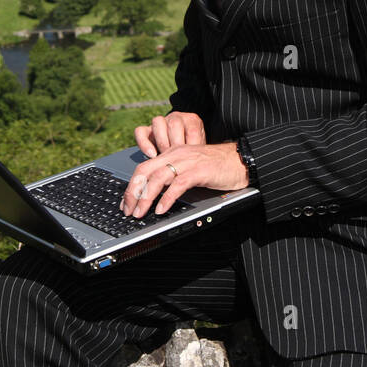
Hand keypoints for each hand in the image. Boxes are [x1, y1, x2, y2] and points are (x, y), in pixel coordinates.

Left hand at [121, 139, 249, 218]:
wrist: (240, 160)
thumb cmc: (217, 167)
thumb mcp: (189, 168)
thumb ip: (174, 176)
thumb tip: (156, 196)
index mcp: (172, 153)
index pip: (144, 167)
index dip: (132, 186)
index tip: (126, 203)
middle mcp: (176, 154)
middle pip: (145, 171)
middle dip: (133, 192)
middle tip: (128, 211)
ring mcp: (188, 162)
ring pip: (158, 178)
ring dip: (146, 197)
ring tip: (141, 213)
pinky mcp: (199, 171)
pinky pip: (178, 184)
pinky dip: (167, 198)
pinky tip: (162, 209)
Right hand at [134, 110, 205, 158]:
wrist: (184, 152)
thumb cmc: (193, 153)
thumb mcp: (199, 150)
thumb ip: (198, 153)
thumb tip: (196, 163)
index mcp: (192, 120)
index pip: (192, 130)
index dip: (191, 147)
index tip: (192, 160)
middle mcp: (176, 118)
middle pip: (174, 124)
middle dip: (176, 145)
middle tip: (178, 159)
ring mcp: (160, 123)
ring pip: (158, 122)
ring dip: (163, 142)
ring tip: (166, 156)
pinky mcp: (146, 130)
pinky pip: (140, 131)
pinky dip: (145, 143)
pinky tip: (152, 155)